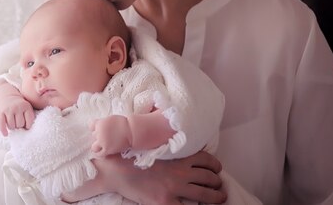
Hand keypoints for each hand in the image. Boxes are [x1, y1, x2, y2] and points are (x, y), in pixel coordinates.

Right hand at [0, 95, 34, 135]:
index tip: (26, 126)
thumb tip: (26, 130)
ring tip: (13, 123)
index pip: (29, 122)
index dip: (28, 126)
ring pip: (12, 126)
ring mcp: (9, 109)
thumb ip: (29, 118)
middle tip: (18, 122)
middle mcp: (17, 106)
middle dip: (19, 126)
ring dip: (12, 127)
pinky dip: (3, 130)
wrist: (8, 98)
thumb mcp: (27, 108)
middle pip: (20, 124)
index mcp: (26, 106)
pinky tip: (6, 134)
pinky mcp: (1, 111)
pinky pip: (2, 124)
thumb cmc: (20, 108)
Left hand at [90, 115, 130, 156]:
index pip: (91, 126)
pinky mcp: (107, 149)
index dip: (95, 128)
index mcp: (100, 123)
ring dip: (97, 146)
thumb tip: (99, 127)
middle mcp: (99, 132)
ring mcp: (102, 141)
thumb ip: (103, 123)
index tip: (100, 130)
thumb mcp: (111, 119)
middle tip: (106, 138)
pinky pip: (99, 154)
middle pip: (93, 136)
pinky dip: (100, 154)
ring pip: (94, 146)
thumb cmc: (124, 123)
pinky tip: (104, 152)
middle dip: (98, 137)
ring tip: (103, 147)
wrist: (131, 130)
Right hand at [93, 151, 226, 204]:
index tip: (216, 168)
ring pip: (206, 194)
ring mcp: (175, 188)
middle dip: (216, 181)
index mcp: (176, 155)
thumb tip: (165, 134)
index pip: (205, 158)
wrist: (113, 169)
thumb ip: (162, 141)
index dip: (214, 164)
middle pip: (209, 177)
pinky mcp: (166, 202)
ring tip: (219, 198)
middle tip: (218, 185)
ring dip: (216, 196)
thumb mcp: (148, 142)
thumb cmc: (127, 154)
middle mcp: (180, 172)